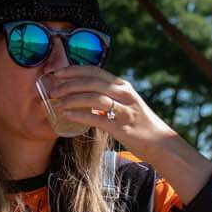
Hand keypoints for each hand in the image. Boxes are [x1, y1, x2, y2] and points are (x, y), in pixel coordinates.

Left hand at [43, 67, 211, 200]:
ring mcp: (122, 109)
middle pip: (90, 82)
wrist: (158, 141)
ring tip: (56, 103)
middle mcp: (123, 93)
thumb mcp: (125, 103)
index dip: (73, 70)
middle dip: (68, 84)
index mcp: (122, 85)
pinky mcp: (120, 126)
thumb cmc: (138, 123)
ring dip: (70, 99)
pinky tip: (66, 116)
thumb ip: (109, 96)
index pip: (94, 71)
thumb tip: (86, 94)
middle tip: (52, 91)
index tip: (57, 73)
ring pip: (92, 97)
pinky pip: (95, 117)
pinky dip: (78, 115)